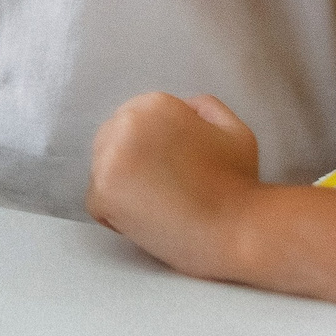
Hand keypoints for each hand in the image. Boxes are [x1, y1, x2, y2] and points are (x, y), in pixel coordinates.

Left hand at [85, 91, 264, 279]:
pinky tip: (147, 220)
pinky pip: (97, 201)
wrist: (238, 231)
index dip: (152, 150)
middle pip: (111, 141)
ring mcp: (110, 158)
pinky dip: (116, 215)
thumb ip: (204, 108)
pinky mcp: (102, 193)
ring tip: (159, 205)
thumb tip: (183, 107)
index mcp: (154, 104)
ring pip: (102, 170)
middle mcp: (126, 123)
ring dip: (124, 188)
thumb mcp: (232, 129)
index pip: (133, 121)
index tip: (174, 170)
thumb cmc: (239, 183)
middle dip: (132, 164)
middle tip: (165, 189)